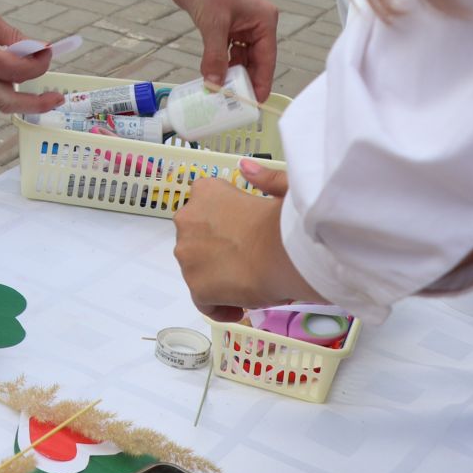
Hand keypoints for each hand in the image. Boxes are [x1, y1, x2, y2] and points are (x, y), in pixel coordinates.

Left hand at [167, 0, 279, 97]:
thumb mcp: (213, 26)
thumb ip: (215, 57)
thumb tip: (215, 84)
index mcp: (265, 21)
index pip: (267, 59)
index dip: (261, 82)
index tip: (255, 102)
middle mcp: (257, 24)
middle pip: (255, 60)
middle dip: (245, 80)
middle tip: (236, 102)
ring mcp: (241, 25)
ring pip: (240, 57)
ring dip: (232, 72)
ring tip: (224, 93)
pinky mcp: (225, 25)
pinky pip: (227, 50)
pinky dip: (221, 62)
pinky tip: (214, 76)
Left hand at [172, 162, 307, 322]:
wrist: (285, 253)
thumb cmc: (286, 221)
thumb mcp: (282, 191)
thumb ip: (264, 178)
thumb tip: (245, 166)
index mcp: (206, 191)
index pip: (205, 209)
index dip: (223, 225)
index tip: (244, 235)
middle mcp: (186, 218)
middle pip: (198, 240)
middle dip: (217, 251)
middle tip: (249, 261)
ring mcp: (187, 253)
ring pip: (198, 269)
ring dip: (217, 276)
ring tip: (248, 283)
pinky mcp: (196, 285)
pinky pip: (203, 300)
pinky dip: (218, 305)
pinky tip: (240, 306)